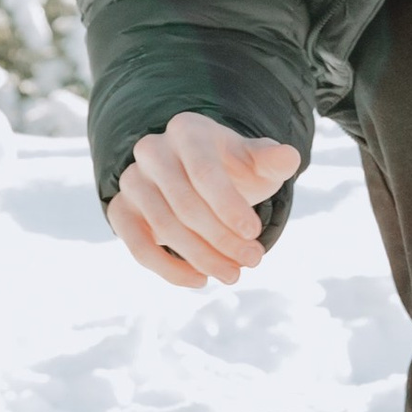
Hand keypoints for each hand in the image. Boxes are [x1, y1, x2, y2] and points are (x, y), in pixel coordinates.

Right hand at [107, 114, 302, 285]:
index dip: (228, 206)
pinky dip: (168, 269)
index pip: (203, 172)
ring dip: (202, 257)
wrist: (198, 177)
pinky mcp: (120, 209)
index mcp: (187, 130)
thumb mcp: (255, 161)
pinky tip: (199, 280)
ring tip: (234, 274)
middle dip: (221, 239)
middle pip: (184, 204)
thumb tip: (290, 157)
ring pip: (163, 227)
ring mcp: (132, 180)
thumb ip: (272, 160)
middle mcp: (152, 150)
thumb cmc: (231, 168)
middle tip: (252, 261)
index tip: (255, 234)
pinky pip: (137, 245)